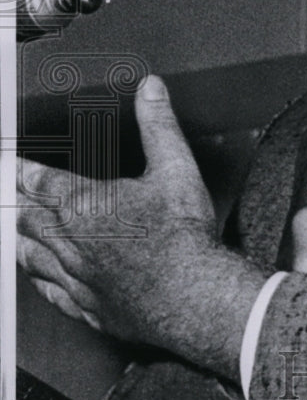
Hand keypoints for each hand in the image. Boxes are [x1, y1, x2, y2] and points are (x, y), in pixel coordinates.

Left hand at [17, 75, 259, 380]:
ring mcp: (79, 278)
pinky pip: (54, 294)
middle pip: (29, 219)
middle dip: (16, 203)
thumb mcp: (176, 168)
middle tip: (8, 195)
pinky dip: (41, 282)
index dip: (21, 171)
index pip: (41, 181)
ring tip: (14, 232)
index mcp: (86, 204)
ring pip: (34, 257)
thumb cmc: (185, 237)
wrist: (195, 297)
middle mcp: (73, 242)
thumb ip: (159, 125)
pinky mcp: (92, 308)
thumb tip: (151, 91)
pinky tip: (41, 280)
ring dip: (21, 241)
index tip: (9, 165)